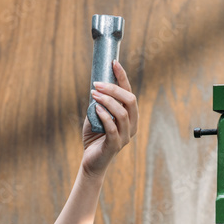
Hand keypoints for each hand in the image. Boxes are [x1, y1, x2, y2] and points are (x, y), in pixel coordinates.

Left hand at [82, 60, 138, 177]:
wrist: (91, 161)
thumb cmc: (95, 137)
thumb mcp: (97, 115)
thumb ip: (99, 102)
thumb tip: (95, 83)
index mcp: (130, 116)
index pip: (129, 92)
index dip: (123, 77)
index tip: (113, 62)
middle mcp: (132, 125)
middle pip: (130, 100)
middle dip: (114, 88)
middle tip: (97, 83)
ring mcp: (125, 136)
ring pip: (122, 113)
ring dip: (107, 101)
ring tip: (94, 94)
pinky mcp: (115, 145)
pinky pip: (113, 128)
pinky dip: (105, 116)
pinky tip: (96, 108)